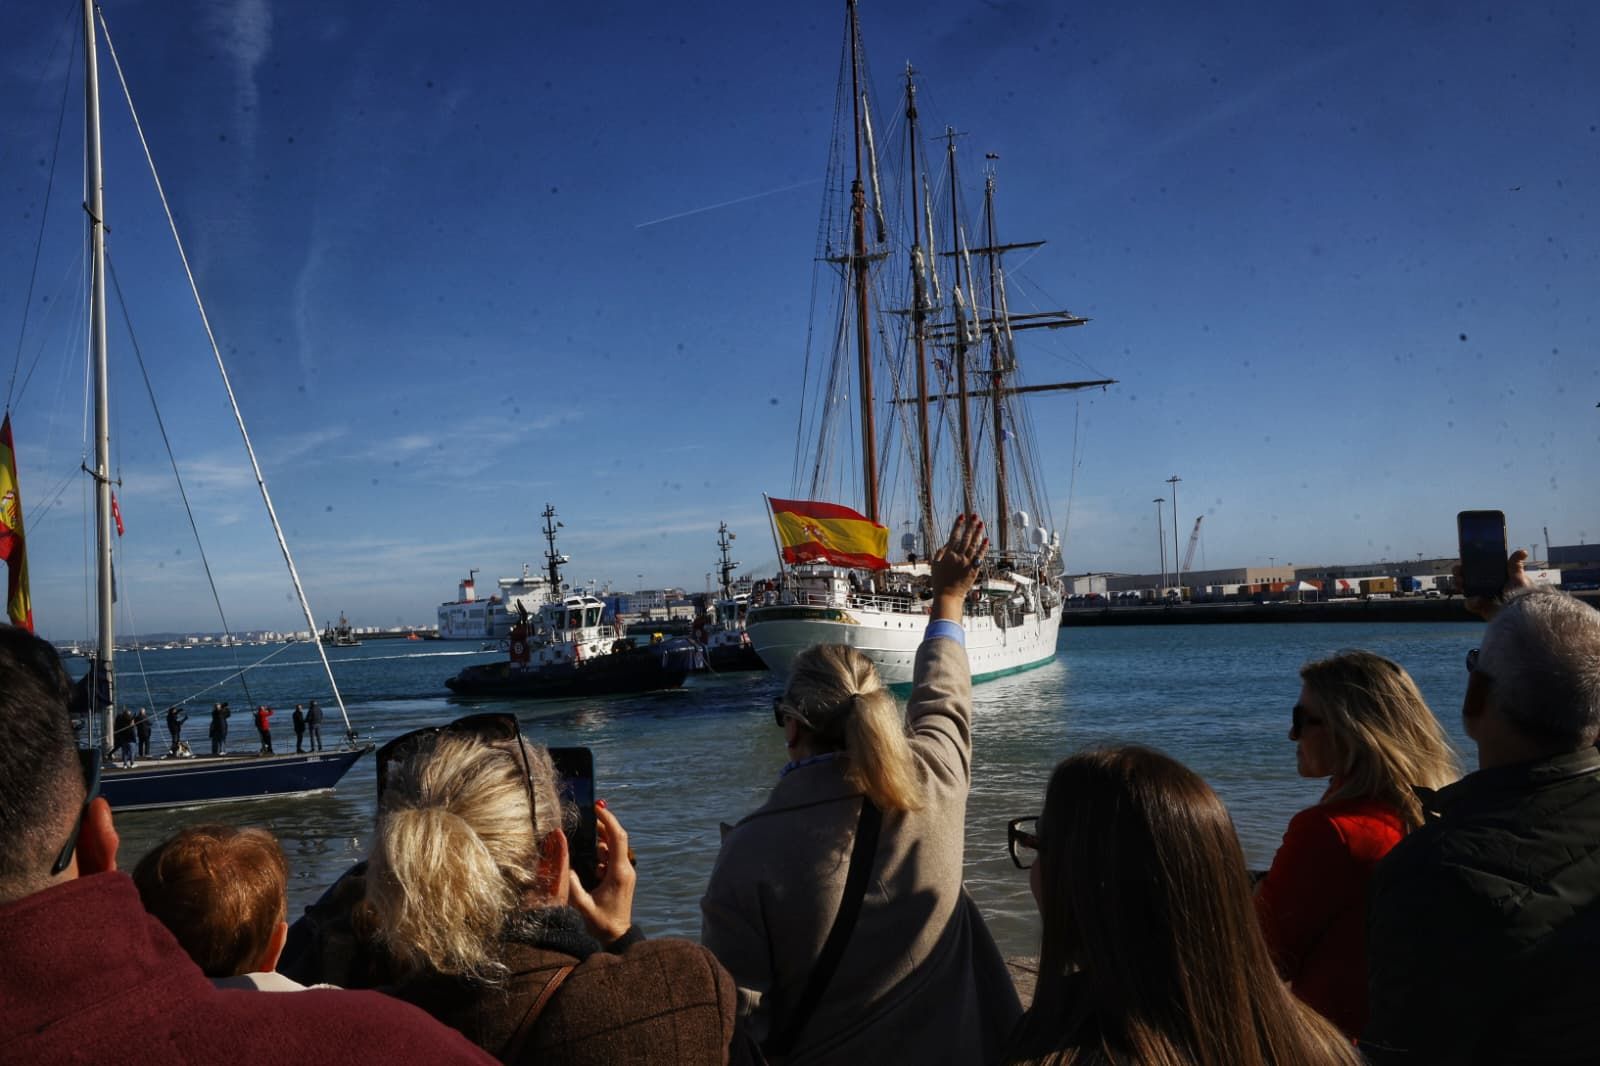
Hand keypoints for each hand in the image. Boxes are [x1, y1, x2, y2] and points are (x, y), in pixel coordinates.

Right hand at [566, 802, 634, 942]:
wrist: (618, 936)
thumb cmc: (602, 923)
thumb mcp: (583, 906)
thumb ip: (572, 886)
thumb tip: (564, 864)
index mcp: (619, 873)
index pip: (617, 838)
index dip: (608, 820)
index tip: (597, 807)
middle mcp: (625, 869)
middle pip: (616, 838)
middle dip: (602, 826)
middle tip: (588, 818)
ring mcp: (625, 872)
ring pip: (614, 847)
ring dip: (601, 841)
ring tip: (586, 845)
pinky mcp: (622, 877)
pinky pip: (613, 857)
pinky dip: (603, 852)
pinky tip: (592, 861)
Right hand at [930, 515, 986, 622]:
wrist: (948, 596)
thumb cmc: (939, 581)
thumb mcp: (935, 565)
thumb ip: (940, 553)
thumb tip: (947, 543)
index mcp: (947, 555)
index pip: (954, 536)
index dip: (958, 525)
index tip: (962, 516)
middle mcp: (958, 557)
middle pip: (966, 538)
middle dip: (970, 525)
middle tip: (974, 515)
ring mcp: (966, 563)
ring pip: (974, 545)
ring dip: (978, 533)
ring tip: (981, 523)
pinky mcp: (973, 569)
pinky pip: (980, 556)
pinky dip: (983, 547)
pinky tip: (986, 539)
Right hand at [1456, 548, 1530, 620]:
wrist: (1520, 612)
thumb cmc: (1521, 594)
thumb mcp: (1518, 577)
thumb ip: (1515, 565)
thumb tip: (1523, 552)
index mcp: (1494, 576)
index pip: (1477, 568)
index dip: (1468, 564)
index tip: (1463, 560)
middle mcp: (1486, 586)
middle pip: (1467, 577)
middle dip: (1459, 574)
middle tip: (1458, 571)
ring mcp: (1482, 597)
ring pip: (1464, 589)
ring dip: (1459, 584)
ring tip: (1460, 583)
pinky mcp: (1480, 608)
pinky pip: (1469, 603)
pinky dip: (1471, 602)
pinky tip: (1478, 600)